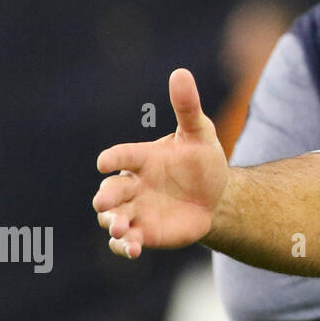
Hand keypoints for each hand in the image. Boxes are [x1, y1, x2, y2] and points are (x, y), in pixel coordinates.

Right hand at [93, 68, 229, 258]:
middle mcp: (132, 185)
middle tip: (106, 203)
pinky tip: (132, 249)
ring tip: (121, 229)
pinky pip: (127, 241)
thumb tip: (181, 72)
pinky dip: (125, 246)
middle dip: (107, 198)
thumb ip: (187, 107)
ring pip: (114, 218)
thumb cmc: (202, 161)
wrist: (215, 197)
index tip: (104, 163)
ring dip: (114, 224)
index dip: (113, 159)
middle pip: (110, 191)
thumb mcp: (200, 134)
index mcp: (142, 159)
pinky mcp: (144, 233)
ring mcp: (136, 210)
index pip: (122, 156)